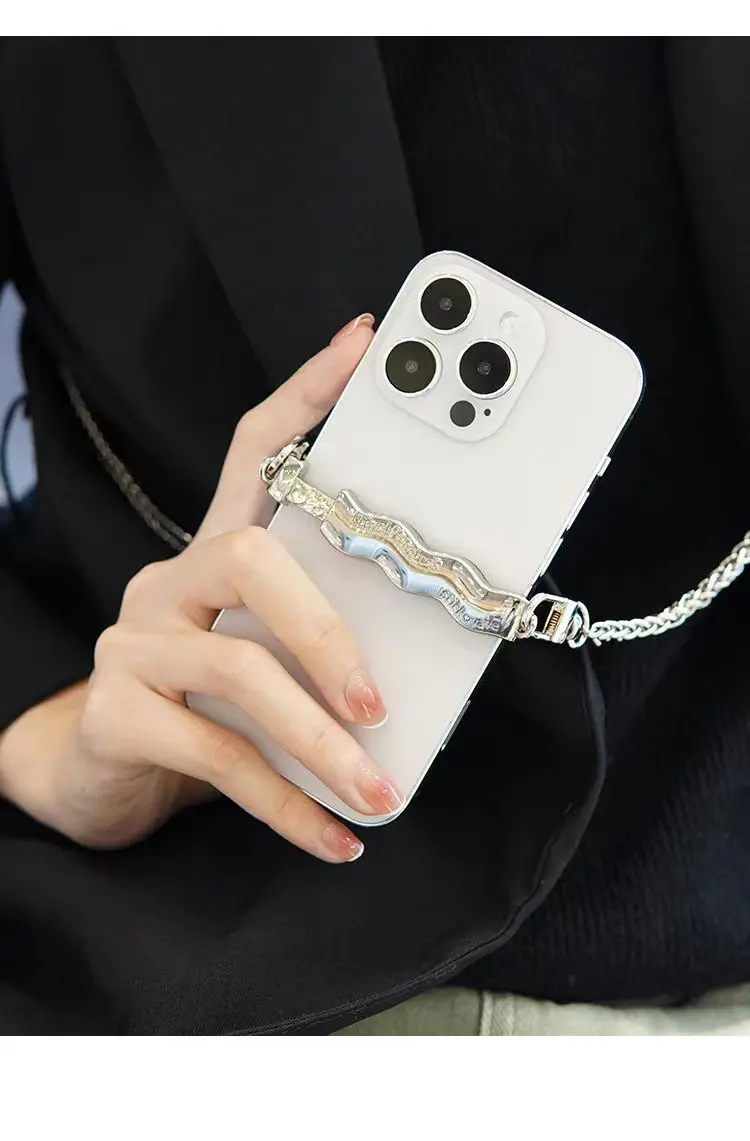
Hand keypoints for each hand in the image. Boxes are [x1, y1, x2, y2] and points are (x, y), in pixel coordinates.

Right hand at [0, 314, 401, 860]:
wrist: (103, 773)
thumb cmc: (203, 706)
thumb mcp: (263, 660)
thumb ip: (316, 649)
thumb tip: (420, 679)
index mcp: (214, 557)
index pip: (253, 450)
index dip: (306, 396)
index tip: (364, 346)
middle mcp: (167, 582)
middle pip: (249, 558)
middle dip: (328, 632)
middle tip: (380, 704)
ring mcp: (132, 642)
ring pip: (237, 670)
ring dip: (320, 743)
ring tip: (376, 792)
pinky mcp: (115, 713)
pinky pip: (216, 756)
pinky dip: (287, 804)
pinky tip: (334, 839)